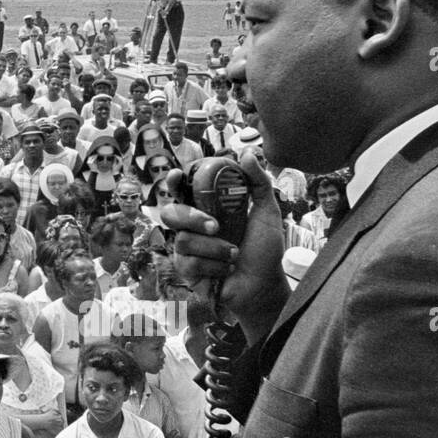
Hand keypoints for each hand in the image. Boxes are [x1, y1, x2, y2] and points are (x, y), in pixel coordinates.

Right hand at [161, 151, 288, 338]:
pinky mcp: (185, 270)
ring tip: (234, 254)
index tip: (176, 176)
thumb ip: (258, 182)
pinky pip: (189, 262)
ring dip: (214, 247)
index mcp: (206, 209)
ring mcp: (186, 249)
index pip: (181, 190)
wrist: (264, 284)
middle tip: (216, 225)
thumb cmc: (264, 249)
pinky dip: (214, 265)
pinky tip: (226, 269)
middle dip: (192, 218)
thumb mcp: (267, 212)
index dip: (173, 182)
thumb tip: (247, 153)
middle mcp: (192, 227)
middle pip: (170, 213)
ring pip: (183, 239)